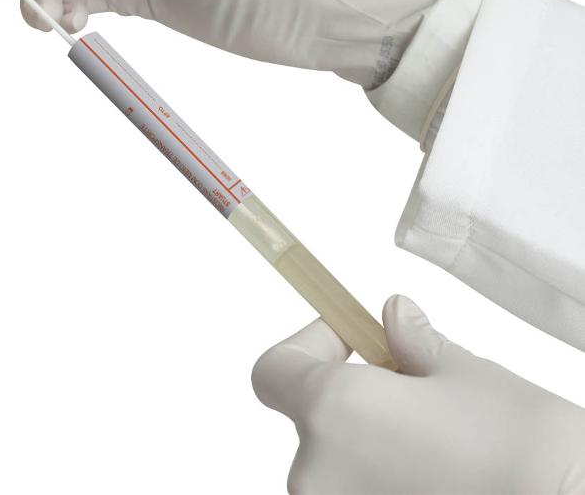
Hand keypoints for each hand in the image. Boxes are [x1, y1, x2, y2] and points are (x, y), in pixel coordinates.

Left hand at [252, 296, 584, 493]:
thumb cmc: (520, 448)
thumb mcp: (462, 372)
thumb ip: (412, 342)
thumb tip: (395, 315)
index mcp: (330, 412)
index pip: (271, 371)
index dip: (307, 344)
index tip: (350, 338)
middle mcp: (317, 474)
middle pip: (308, 417)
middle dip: (350, 393)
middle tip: (407, 384)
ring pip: (335, 461)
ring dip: (368, 437)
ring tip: (431, 433)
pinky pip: (357, 491)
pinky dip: (382, 476)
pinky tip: (437, 472)